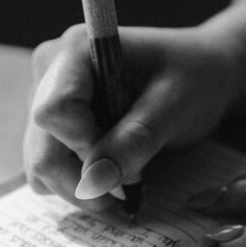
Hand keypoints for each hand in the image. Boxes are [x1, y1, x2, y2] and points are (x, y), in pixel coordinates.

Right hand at [24, 24, 234, 211]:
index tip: (131, 164)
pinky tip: (117, 183)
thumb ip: (135, 139)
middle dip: (84, 182)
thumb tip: (92, 183)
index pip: (53, 112)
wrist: (203, 71)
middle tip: (132, 195)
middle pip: (42, 147)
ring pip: (43, 164)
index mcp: (74, 51)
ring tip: (129, 192)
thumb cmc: (194, 76)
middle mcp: (49, 73)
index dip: (86, 147)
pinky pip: (52, 167)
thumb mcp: (175, 105)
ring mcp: (47, 100)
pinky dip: (81, 185)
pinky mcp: (55, 126)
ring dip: (82, 190)